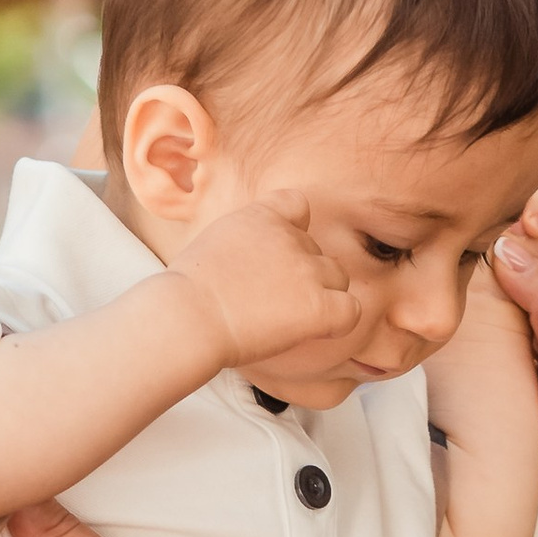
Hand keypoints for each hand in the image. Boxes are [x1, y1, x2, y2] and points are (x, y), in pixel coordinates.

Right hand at [171, 194, 358, 379]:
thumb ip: (245, 245)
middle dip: (302, 274)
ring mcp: (307, 270)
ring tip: (287, 319)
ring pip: (337, 277)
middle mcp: (289, 237)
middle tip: (270, 302)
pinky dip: (338, 322)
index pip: (297, 204)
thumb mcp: (212, 247)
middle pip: (316, 251)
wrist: (188, 318)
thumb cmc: (186, 295)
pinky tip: (313, 332)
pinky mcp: (319, 305)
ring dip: (322, 296)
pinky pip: (351, 311)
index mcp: (260, 216)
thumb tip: (257, 269)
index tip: (276, 256)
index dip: (294, 230)